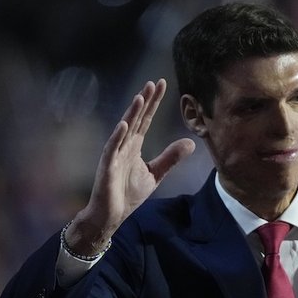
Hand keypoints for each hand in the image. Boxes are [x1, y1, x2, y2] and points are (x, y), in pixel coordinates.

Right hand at [66, 79, 195, 254]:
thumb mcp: (155, 174)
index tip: (162, 84)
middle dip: (145, 101)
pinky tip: (124, 125)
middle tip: (153, 83)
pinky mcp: (107, 166)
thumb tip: (190, 142)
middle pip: (136, 119)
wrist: (112, 214)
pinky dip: (117, 137)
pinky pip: (112, 149)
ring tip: (140, 97)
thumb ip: (170, 157)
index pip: (146, 119)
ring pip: (124, 129)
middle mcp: (124, 145)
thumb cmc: (128, 193)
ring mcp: (114, 153)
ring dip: (132, 113)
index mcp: (135, 145)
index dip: (154, 103)